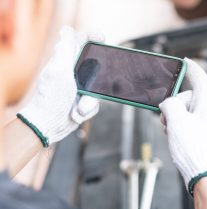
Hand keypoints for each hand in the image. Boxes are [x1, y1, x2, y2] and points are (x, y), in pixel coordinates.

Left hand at [17, 26, 103, 146]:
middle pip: (96, 66)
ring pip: (98, 88)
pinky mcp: (85, 100)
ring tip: (78, 109)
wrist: (50, 125)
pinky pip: (97, 102)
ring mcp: (80, 87)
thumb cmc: (51, 99)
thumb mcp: (59, 72)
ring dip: (90, 101)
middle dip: (96, 82)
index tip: (102, 39)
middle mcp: (73, 72)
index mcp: (65, 61)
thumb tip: (67, 30)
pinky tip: (77, 112)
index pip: (80, 42)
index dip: (92, 38)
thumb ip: (65, 51)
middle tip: (89, 91)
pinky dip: (89, 109)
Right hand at [159, 58, 206, 195]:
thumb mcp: (177, 122)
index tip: (185, 61)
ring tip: (171, 134)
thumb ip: (170, 105)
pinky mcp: (205, 139)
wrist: (206, 179)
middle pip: (189, 99)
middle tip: (166, 120)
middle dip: (174, 106)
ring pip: (188, 114)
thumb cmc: (194, 152)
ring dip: (175, 120)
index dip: (193, 69)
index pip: (202, 81)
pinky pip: (190, 126)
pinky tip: (176, 141)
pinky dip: (180, 129)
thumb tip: (168, 105)